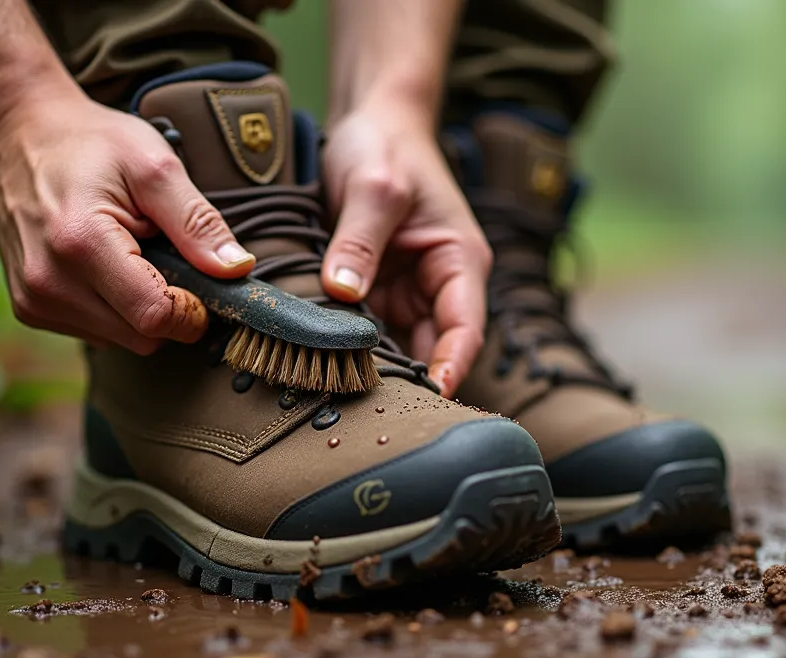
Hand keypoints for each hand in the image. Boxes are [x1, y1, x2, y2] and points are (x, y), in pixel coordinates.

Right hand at [0, 94, 255, 353]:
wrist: (17, 134)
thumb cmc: (90, 143)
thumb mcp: (154, 165)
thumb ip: (197, 222)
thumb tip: (237, 270)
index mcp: (81, 244)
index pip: (155, 317)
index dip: (193, 310)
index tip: (202, 280)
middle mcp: (49, 283)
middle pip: (142, 336)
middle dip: (170, 306)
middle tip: (165, 254)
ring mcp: (34, 300)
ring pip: (122, 340)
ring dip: (140, 307)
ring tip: (130, 252)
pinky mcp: (29, 308)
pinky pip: (96, 332)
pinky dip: (114, 308)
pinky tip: (106, 265)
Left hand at [321, 103, 491, 395]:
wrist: (371, 124)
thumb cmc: (386, 146)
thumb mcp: (373, 187)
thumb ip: (359, 241)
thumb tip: (344, 292)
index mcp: (460, 262)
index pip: (465, 329)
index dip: (450, 366)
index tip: (430, 397)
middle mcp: (438, 286)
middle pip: (431, 349)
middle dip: (404, 379)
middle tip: (364, 405)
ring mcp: (405, 292)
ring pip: (395, 347)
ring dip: (371, 367)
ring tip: (337, 392)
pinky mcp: (375, 293)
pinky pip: (365, 332)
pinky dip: (348, 347)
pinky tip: (320, 364)